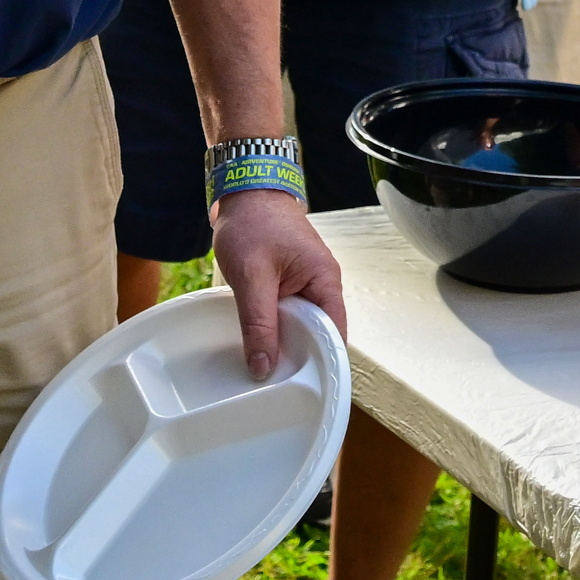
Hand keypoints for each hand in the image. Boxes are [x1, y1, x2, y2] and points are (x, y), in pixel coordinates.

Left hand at [210, 187, 346, 376]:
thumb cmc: (253, 223)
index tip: (303, 388)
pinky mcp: (290, 284)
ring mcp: (306, 284)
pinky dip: (276, 329)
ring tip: (265, 369)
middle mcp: (322, 285)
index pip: (335, 334)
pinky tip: (259, 342)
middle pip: (319, 335)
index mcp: (325, 281)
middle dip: (300, 358)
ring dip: (286, 343)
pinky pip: (289, 315)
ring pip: (302, 327)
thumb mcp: (252, 277)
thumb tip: (264, 366)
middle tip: (276, 384)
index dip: (322, 363)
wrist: (244, 191)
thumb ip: (259, 323)